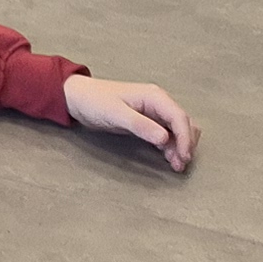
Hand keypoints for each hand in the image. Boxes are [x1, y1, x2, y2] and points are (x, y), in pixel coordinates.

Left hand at [63, 75, 198, 172]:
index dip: (185, 138)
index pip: (179, 117)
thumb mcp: (116, 114)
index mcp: (154, 96)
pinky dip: (171, 146)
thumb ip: (140, 125)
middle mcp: (158, 102)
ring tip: (176, 165)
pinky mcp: (147, 121)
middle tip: (180, 164)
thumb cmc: (95, 101)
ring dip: (180, 146)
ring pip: (177, 130)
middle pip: (182, 124)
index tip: (184, 156)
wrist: (77, 97)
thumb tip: (165, 138)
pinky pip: (166, 134)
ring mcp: (153, 112)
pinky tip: (168, 158)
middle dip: (185, 143)